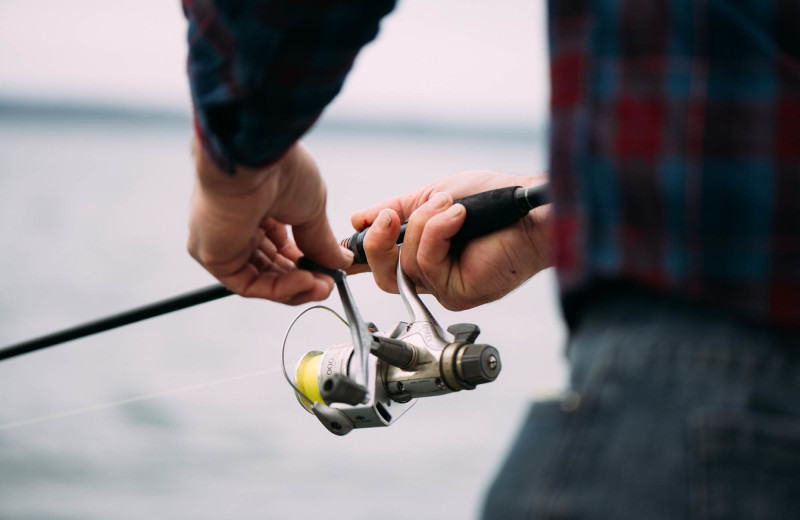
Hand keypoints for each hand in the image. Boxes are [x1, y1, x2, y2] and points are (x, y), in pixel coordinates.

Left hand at [187, 138, 352, 303]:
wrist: (254, 157)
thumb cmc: (280, 168)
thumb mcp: (312, 208)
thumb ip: (322, 241)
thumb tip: (340, 263)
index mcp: (258, 206)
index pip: (280, 247)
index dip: (308, 262)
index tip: (332, 271)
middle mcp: (237, 224)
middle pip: (271, 266)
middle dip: (304, 280)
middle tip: (329, 285)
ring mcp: (223, 240)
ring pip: (260, 279)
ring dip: (295, 288)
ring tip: (322, 286)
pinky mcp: (213, 254)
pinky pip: (247, 283)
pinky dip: (278, 289)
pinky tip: (304, 281)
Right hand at [348, 171, 550, 310]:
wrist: (529, 207)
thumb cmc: (493, 202)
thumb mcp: (433, 197)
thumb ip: (398, 209)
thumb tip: (358, 219)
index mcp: (425, 255)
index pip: (384, 263)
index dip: (363, 252)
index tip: (356, 230)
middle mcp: (433, 276)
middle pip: (383, 275)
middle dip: (377, 243)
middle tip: (386, 217)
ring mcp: (445, 288)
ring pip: (405, 264)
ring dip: (423, 224)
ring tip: (449, 204)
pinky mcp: (458, 293)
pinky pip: (427, 264)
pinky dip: (438, 232)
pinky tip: (459, 216)